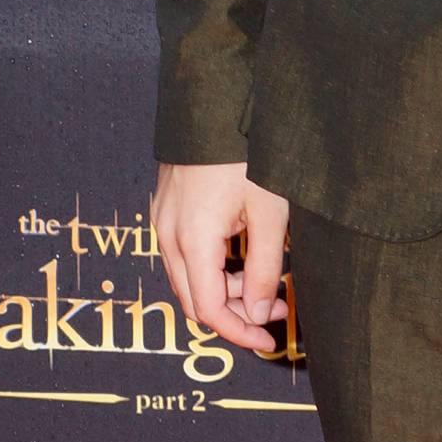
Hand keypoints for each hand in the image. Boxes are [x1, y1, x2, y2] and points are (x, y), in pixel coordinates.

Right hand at [153, 159, 291, 356]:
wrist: (215, 101)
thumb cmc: (246, 152)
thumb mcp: (269, 213)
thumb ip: (264, 269)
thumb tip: (258, 314)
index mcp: (192, 240)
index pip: (209, 310)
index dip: (239, 332)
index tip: (269, 340)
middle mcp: (168, 235)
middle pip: (195, 299)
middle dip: (236, 313)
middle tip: (279, 307)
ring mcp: (163, 220)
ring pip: (189, 277)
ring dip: (226, 288)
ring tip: (270, 277)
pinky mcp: (167, 207)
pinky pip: (184, 254)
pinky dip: (213, 267)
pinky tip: (245, 254)